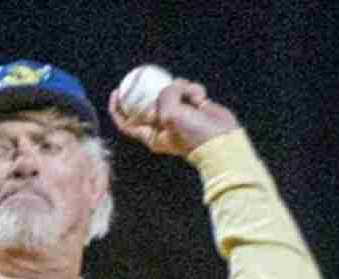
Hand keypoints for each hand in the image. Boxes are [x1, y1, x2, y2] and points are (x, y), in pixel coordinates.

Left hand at [107, 78, 240, 156]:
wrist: (222, 141)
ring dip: (180, 88)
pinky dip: (194, 90)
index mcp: (152, 135)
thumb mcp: (170, 115)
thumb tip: (172, 85)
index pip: (126, 122)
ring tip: (191, 97)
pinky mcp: (194, 107)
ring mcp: (179, 115)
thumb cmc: (192, 134)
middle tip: (150, 76)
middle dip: (153, 89)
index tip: (117, 91)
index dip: (117, 108)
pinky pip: (188, 90)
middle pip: (149, 101)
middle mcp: (163, 125)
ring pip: (171, 91)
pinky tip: (201, 98)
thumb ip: (164, 97)